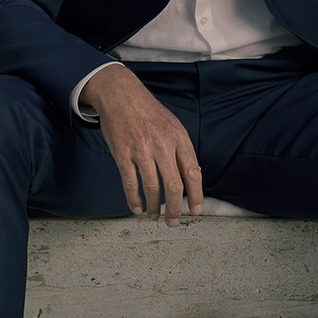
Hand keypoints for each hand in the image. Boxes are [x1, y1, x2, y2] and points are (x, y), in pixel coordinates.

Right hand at [82, 64, 203, 225]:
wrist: (121, 95)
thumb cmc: (149, 113)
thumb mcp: (173, 125)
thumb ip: (182, 150)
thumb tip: (191, 178)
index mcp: (179, 138)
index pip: (193, 173)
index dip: (196, 195)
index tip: (196, 210)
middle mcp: (162, 145)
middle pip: (174, 186)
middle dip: (176, 209)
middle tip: (174, 222)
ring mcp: (141, 150)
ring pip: (153, 188)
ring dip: (155, 208)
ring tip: (155, 216)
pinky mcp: (122, 154)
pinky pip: (130, 183)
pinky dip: (134, 200)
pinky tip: (138, 208)